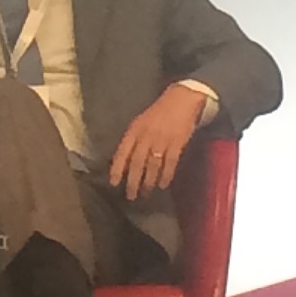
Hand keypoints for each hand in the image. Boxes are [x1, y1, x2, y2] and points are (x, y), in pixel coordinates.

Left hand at [111, 84, 205, 200]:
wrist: (181, 100)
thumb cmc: (158, 113)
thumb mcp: (140, 123)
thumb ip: (132, 141)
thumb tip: (123, 164)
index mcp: (134, 130)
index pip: (122, 152)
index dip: (117, 169)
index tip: (114, 183)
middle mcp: (146, 136)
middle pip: (137, 163)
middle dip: (132, 181)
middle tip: (131, 196)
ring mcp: (162, 140)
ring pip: (152, 165)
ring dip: (148, 181)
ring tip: (146, 192)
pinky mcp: (177, 143)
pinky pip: (170, 163)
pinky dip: (166, 175)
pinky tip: (163, 184)